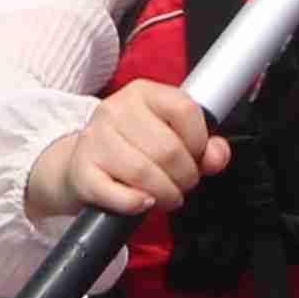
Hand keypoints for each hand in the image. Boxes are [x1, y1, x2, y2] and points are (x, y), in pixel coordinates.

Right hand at [57, 81, 229, 217]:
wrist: (82, 164)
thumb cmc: (133, 150)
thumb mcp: (170, 136)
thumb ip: (204, 146)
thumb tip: (216, 157)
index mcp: (142, 93)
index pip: (185, 109)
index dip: (199, 141)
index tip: (196, 156)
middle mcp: (115, 110)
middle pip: (168, 149)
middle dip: (185, 176)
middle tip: (182, 184)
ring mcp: (94, 140)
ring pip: (145, 173)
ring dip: (166, 194)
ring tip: (167, 196)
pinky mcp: (82, 172)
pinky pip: (120, 195)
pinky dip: (137, 204)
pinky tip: (143, 202)